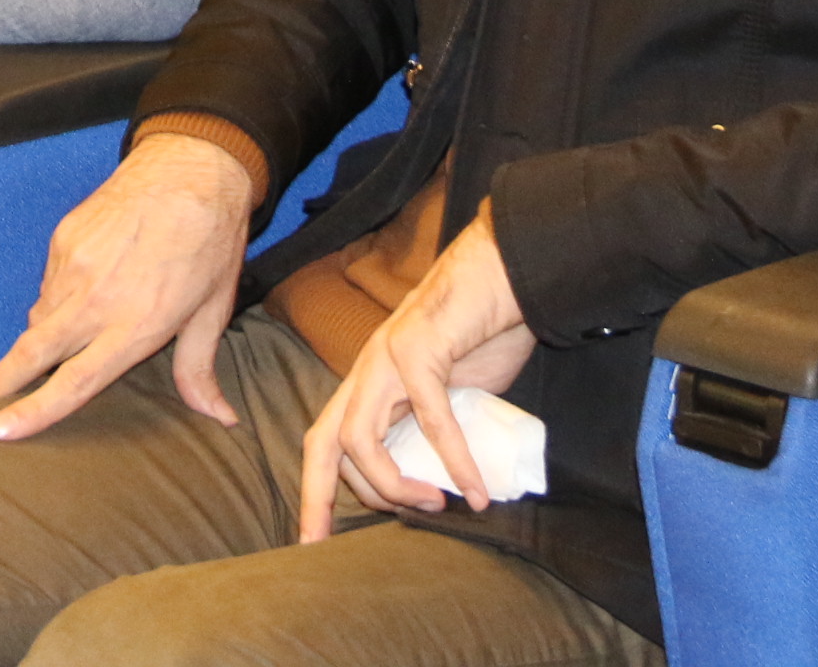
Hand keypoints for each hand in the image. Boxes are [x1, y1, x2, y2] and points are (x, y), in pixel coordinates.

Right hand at [0, 129, 255, 440]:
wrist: (189, 169)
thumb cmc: (209, 242)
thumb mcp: (212, 313)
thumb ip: (200, 372)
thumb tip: (220, 419)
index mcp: (133, 326)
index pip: (74, 382)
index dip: (35, 410)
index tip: (0, 430)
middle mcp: (95, 300)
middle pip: (32, 351)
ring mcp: (73, 266)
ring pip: (41, 317)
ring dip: (42, 337)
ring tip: (67, 336)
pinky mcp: (63, 239)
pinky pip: (49, 283)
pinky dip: (58, 297)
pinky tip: (87, 288)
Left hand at [298, 200, 535, 539]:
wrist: (504, 272)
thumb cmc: (483, 333)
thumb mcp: (452, 395)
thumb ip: (435, 433)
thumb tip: (446, 488)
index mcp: (368, 383)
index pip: (324, 441)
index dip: (315, 490)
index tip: (313, 540)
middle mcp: (367, 371)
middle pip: (323, 441)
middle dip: (316, 497)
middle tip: (322, 544)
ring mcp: (387, 357)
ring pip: (360, 436)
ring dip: (393, 483)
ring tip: (435, 505)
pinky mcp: (421, 348)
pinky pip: (431, 417)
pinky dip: (455, 461)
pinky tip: (476, 493)